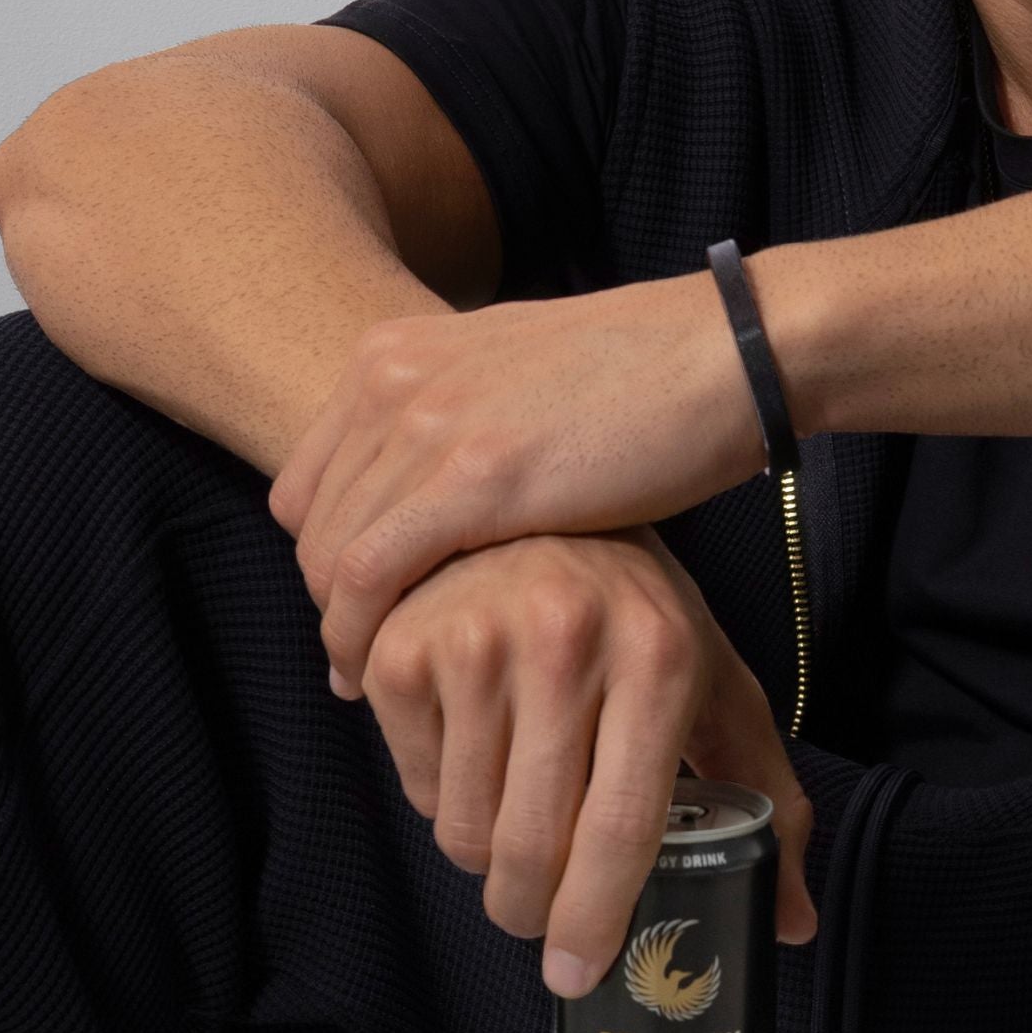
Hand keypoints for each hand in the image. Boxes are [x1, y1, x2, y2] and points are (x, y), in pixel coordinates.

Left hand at [270, 273, 771, 696]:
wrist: (723, 353)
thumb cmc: (643, 380)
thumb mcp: (514, 382)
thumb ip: (456, 425)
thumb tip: (432, 492)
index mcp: (396, 352)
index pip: (308, 482)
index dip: (325, 558)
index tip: (359, 613)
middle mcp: (395, 379)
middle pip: (311, 524)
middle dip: (330, 603)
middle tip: (362, 662)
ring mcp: (430, 422)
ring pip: (329, 554)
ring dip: (343, 630)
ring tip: (372, 681)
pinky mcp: (474, 476)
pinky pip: (369, 573)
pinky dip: (359, 635)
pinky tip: (377, 677)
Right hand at [361, 530, 816, 992]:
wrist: (529, 506)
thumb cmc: (636, 615)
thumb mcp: (713, 688)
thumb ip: (764, 801)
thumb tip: (794, 923)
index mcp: (658, 655)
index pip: (624, 824)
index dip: (596, 917)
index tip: (577, 973)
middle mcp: (565, 637)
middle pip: (533, 843)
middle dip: (532, 911)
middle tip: (539, 917)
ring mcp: (473, 636)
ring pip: (463, 829)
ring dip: (485, 856)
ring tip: (513, 813)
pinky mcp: (401, 645)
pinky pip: (415, 786)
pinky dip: (441, 796)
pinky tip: (471, 751)